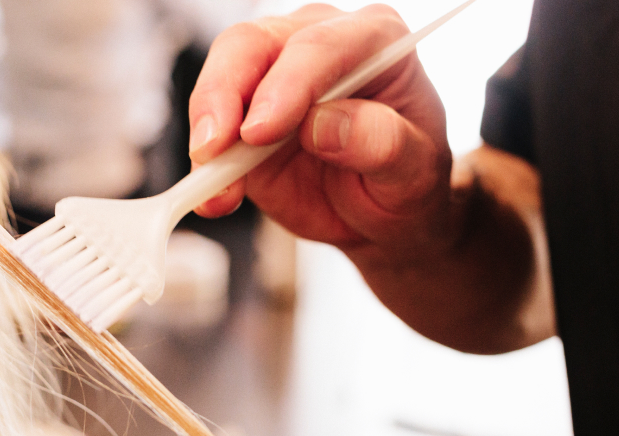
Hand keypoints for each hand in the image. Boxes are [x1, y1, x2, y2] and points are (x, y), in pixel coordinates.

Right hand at [188, 4, 452, 261]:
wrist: (380, 210)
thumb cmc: (405, 180)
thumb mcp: (414, 172)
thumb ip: (381, 143)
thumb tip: (323, 125)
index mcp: (374, 41)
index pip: (321, 45)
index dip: (286, 84)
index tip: (259, 131)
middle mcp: (316, 45)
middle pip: (253, 43)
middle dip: (224, 94)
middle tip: (213, 147)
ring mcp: (273, 75)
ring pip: (221, 74)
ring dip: (207, 130)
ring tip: (215, 185)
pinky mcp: (241, 112)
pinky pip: (210, 126)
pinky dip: (203, 163)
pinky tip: (214, 196)